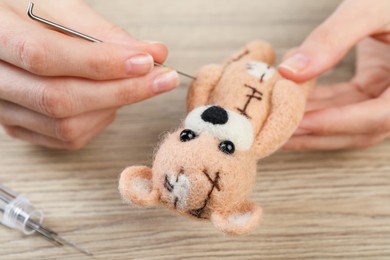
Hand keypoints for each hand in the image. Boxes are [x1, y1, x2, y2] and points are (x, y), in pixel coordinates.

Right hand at [0, 0, 178, 148]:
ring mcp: (4, 110)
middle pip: (59, 99)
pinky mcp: (19, 128)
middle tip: (163, 79)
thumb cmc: (26, 14)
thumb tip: (153, 53)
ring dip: (111, 106)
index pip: (45, 56)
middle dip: (121, 91)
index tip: (146, 62)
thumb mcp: (58, 8)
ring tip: (129, 83)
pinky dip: (99, 120)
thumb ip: (103, 33)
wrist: (2, 34)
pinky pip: (67, 138)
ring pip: (65, 125)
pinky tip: (107, 101)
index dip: (100, 63)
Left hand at [279, 0, 389, 149]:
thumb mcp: (370, 8)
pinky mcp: (373, 86)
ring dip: (313, 122)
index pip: (381, 115)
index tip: (300, 123)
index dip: (339, 122)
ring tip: (278, 120)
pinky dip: (318, 103)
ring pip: (349, 120)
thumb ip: (332, 38)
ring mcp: (389, 93)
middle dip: (318, 131)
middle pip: (361, 129)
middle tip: (279, 131)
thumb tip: (289, 72)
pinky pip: (343, 103)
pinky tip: (292, 100)